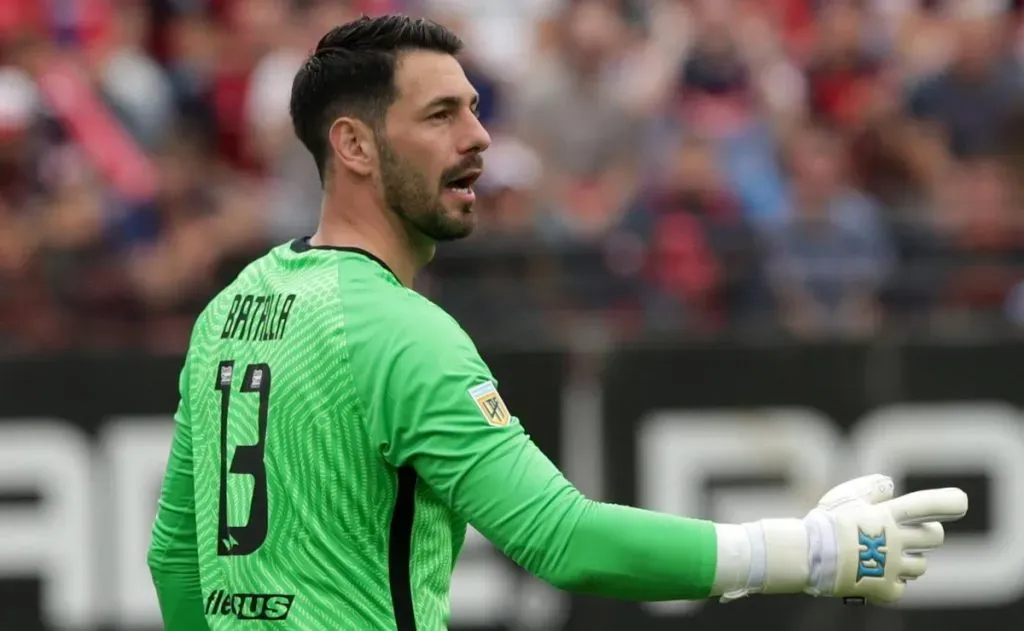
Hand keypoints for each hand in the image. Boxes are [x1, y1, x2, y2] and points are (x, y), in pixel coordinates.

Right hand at [803, 474, 967, 603]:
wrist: (808, 555)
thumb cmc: (825, 522)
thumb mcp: (844, 496)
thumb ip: (870, 488)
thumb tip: (891, 483)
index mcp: (887, 515)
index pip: (927, 505)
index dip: (948, 502)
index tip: (961, 502)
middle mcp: (895, 540)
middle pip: (933, 537)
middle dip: (926, 534)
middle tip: (908, 534)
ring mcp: (892, 566)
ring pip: (921, 565)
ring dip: (910, 559)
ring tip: (886, 556)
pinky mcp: (885, 588)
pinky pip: (902, 587)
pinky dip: (893, 581)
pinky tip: (876, 573)